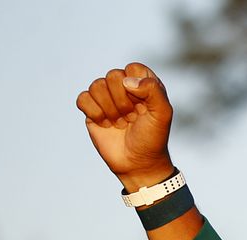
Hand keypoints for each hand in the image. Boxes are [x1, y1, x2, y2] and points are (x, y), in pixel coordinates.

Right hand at [76, 62, 175, 192]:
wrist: (137, 163)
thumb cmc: (153, 138)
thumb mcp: (162, 114)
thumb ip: (153, 90)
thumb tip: (127, 81)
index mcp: (143, 85)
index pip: (133, 68)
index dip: (136, 86)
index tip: (143, 105)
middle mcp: (124, 88)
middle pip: (112, 75)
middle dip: (123, 101)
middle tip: (132, 118)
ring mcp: (106, 99)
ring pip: (96, 86)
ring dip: (110, 109)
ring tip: (121, 123)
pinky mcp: (92, 110)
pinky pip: (83, 98)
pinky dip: (95, 113)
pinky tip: (106, 125)